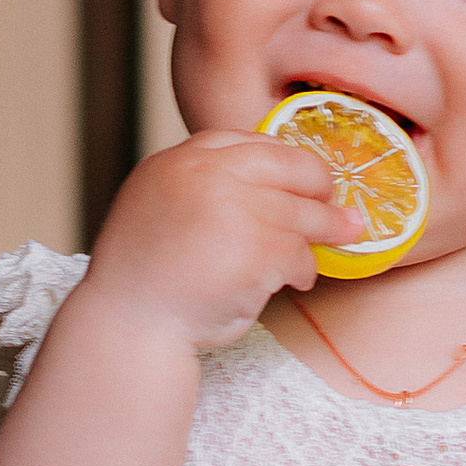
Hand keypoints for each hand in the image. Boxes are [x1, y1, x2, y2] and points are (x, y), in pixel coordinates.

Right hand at [78, 130, 336, 353]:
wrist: (130, 322)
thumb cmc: (145, 275)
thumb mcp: (159, 204)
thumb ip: (202, 185)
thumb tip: (266, 184)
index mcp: (181, 160)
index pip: (250, 143)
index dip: (284, 161)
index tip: (301, 176)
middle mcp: (209, 174)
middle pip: (290, 167)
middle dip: (320, 186)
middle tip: (335, 202)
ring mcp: (236, 209)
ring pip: (304, 213)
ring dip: (323, 232)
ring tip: (330, 243)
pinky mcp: (259, 249)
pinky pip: (301, 255)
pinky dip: (303, 270)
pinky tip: (295, 281)